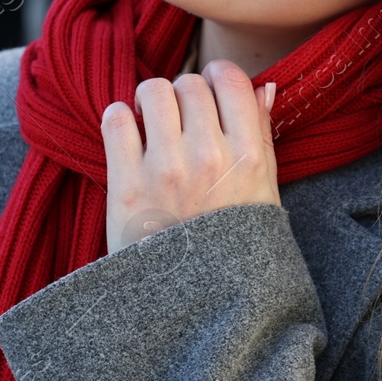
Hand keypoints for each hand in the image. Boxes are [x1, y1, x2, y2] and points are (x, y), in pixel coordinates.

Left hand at [100, 59, 279, 254]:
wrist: (190, 303)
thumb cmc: (230, 246)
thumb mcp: (263, 193)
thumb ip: (262, 136)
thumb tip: (266, 87)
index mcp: (248, 157)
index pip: (232, 80)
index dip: (218, 77)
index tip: (210, 90)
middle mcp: (209, 157)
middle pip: (189, 82)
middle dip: (184, 94)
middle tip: (179, 118)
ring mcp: (165, 169)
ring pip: (153, 90)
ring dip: (150, 100)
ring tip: (151, 121)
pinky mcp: (125, 184)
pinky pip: (116, 118)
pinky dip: (120, 119)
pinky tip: (129, 136)